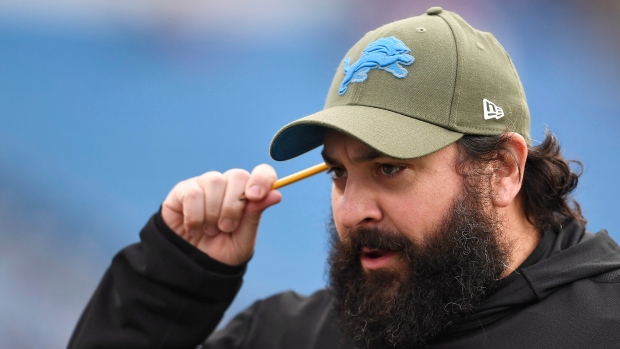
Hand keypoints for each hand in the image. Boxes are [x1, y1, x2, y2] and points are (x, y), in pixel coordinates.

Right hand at [161, 164, 281, 265]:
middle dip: (234, 206)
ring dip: (213, 212)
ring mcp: (204, 185)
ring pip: (214, 181)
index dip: (262, 179)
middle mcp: (227, 186)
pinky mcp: (182, 191)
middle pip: (238, 175)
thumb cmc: (221, 253)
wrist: (192, 268)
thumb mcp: (243, 240)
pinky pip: (193, 193)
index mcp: (247, 195)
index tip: (256, 196)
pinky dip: (195, 216)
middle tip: (226, 228)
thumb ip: (254, 216)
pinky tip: (194, 228)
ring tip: (209, 230)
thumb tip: (276, 194)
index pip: (262, 173)